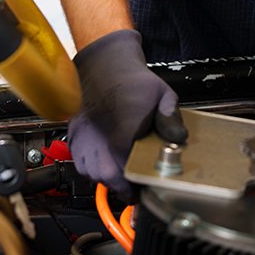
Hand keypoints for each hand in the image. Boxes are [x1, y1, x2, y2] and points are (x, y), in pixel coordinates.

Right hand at [67, 29, 186, 198]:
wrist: (104, 63)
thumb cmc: (131, 79)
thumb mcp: (161, 94)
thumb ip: (170, 118)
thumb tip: (179, 139)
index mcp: (122, 131)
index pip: (128, 172)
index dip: (137, 185)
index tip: (144, 190)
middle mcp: (99, 138)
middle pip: (109, 177)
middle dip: (123, 187)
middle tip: (134, 189)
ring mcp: (84, 138)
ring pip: (93, 173)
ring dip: (107, 179)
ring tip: (121, 176)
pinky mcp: (75, 137)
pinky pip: (81, 164)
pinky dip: (92, 169)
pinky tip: (105, 164)